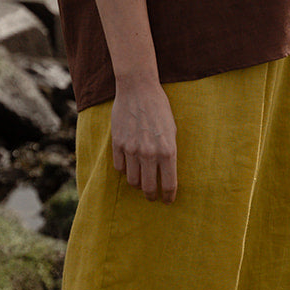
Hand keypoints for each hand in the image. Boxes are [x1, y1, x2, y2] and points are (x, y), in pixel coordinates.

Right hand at [110, 82, 177, 202]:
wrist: (138, 89)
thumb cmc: (159, 108)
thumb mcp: (172, 130)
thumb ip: (169, 152)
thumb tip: (167, 173)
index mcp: (168, 150)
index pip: (169, 184)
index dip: (169, 196)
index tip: (168, 200)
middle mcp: (149, 153)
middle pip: (149, 188)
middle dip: (152, 196)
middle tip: (153, 196)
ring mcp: (131, 149)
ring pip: (132, 181)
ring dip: (137, 184)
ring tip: (141, 182)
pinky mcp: (117, 143)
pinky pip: (119, 167)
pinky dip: (124, 170)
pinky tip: (129, 166)